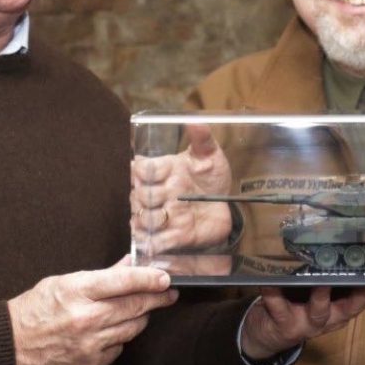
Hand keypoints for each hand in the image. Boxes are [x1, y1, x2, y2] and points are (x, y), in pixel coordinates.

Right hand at [7, 264, 177, 364]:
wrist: (7, 350)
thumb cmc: (32, 311)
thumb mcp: (62, 283)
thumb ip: (99, 276)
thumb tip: (128, 264)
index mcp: (77, 293)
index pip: (124, 281)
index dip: (149, 278)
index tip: (166, 277)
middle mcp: (86, 320)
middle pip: (134, 307)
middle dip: (157, 298)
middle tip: (169, 293)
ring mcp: (89, 347)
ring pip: (131, 330)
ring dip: (138, 318)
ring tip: (138, 310)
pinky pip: (116, 351)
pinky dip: (118, 340)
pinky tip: (110, 332)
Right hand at [131, 124, 233, 251]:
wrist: (226, 206)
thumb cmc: (212, 178)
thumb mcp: (211, 156)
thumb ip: (202, 139)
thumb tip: (194, 122)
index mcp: (163, 170)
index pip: (141, 168)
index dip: (144, 171)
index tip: (157, 172)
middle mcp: (157, 192)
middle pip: (138, 195)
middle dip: (147, 196)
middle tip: (164, 195)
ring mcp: (161, 215)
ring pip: (142, 219)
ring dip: (150, 219)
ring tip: (164, 217)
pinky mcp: (169, 237)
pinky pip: (154, 242)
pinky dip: (155, 243)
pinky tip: (161, 239)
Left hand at [240, 285, 364, 358]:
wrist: (268, 335)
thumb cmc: (299, 307)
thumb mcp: (323, 299)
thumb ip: (339, 284)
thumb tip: (360, 260)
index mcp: (339, 312)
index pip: (364, 300)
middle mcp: (328, 319)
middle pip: (349, 308)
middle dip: (360, 296)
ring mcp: (307, 324)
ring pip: (319, 311)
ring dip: (321, 296)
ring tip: (322, 280)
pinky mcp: (284, 324)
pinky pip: (278, 306)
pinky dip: (273, 294)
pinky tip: (269, 281)